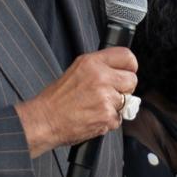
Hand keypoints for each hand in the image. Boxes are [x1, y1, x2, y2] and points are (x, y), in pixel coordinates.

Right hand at [17, 47, 137, 156]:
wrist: (45, 120)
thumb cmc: (57, 99)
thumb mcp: (77, 70)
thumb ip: (100, 67)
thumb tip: (121, 70)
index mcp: (92, 63)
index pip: (127, 56)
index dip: (130, 66)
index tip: (127, 72)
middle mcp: (100, 77)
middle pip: (132, 80)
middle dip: (124, 88)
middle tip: (109, 93)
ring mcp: (105, 97)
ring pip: (127, 101)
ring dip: (115, 106)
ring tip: (96, 106)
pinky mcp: (107, 116)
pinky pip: (119, 118)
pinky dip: (109, 120)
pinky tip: (93, 117)